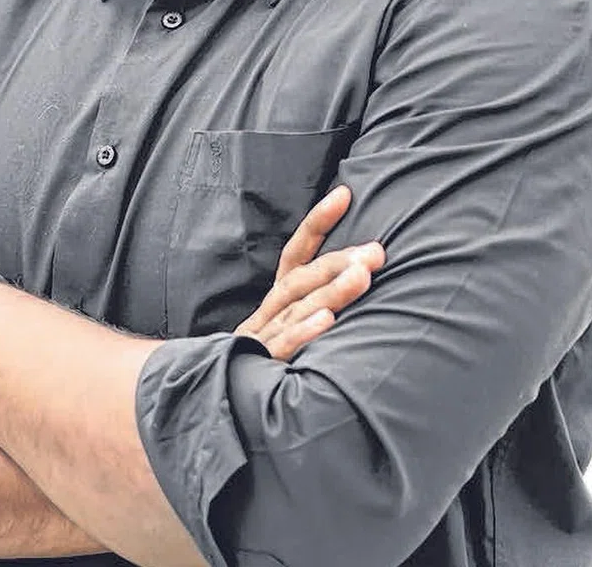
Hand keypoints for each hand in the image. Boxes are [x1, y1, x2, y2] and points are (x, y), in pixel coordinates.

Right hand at [235, 185, 384, 359]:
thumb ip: (318, 306)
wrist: (216, 399)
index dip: (318, 223)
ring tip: (363, 275)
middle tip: (375, 252)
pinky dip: (304, 332)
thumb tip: (365, 277)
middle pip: (302, 279)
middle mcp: (269, 313)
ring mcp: (262, 338)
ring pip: (297, 308)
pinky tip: (328, 320)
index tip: (344, 193)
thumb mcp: (291, 330)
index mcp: (277, 301)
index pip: (296, 253)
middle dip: (339, 261)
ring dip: (331, 290)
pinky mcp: (259, 365)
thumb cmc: (268, 363)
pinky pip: (283, 346)